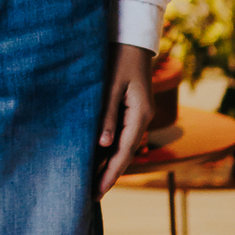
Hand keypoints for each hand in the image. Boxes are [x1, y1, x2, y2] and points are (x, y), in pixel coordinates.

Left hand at [96, 43, 153, 195]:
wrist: (132, 39)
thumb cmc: (119, 58)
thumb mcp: (110, 85)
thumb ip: (107, 114)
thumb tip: (103, 145)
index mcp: (140, 115)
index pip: (124, 152)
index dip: (110, 174)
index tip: (97, 192)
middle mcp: (142, 119)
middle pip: (124, 154)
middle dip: (108, 174)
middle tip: (91, 195)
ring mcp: (139, 115)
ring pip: (123, 146)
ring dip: (108, 163)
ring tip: (92, 182)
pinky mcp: (132, 110)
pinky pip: (121, 135)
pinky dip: (110, 149)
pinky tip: (98, 157)